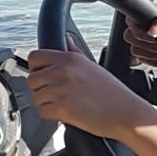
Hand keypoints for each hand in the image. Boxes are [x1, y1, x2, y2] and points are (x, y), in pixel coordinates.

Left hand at [21, 47, 156, 142]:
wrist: (125, 113)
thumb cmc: (112, 92)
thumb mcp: (92, 66)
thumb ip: (74, 52)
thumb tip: (66, 40)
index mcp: (69, 59)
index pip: (35, 57)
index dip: (36, 68)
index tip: (42, 75)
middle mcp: (63, 72)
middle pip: (31, 79)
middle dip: (40, 89)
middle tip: (54, 94)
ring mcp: (60, 90)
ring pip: (35, 97)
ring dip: (45, 103)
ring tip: (62, 104)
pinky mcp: (61, 109)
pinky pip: (42, 112)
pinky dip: (51, 115)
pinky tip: (65, 113)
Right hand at [125, 2, 156, 81]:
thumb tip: (152, 30)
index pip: (132, 20)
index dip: (140, 32)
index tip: (155, 39)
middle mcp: (152, 23)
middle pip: (129, 36)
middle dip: (147, 45)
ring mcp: (152, 38)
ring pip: (135, 49)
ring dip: (151, 55)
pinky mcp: (153, 52)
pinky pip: (142, 59)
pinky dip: (153, 62)